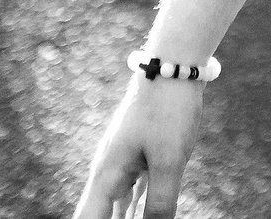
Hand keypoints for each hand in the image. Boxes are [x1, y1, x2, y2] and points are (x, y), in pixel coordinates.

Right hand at [73, 76, 203, 218]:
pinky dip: (133, 213)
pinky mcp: (139, 156)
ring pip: (114, 209)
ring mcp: (122, 164)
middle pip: (97, 218)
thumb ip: (160, 203)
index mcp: (106, 176)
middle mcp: (107, 173)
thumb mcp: (169, 160)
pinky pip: (131, 196)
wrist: (173, 65)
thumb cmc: (169, 110)